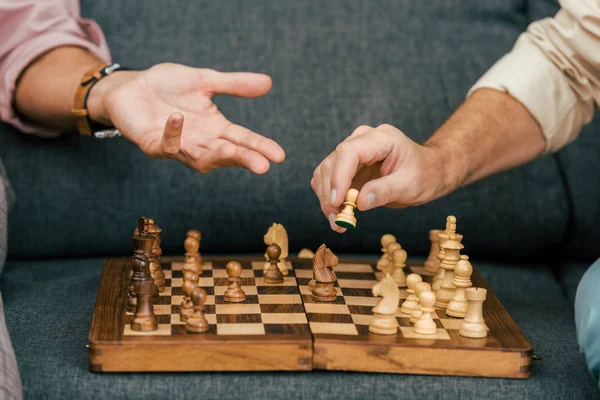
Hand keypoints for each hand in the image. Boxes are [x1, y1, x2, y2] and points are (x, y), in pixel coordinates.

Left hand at [88, 63, 284, 173]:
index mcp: (215, 127)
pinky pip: (166, 144)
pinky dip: (173, 133)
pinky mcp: (154, 145)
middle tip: (263, 166)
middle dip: (244, 159)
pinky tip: (178, 118)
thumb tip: (268, 82)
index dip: (260, 147)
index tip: (280, 156)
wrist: (131, 87)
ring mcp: (178, 146)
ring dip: (216, 155)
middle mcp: (200, 141)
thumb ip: (234, 84)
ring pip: (201, 158)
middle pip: (226, 154)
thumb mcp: (204, 80)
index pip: (243, 140)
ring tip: (233, 150)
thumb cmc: (167, 86)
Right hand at [311, 124, 457, 231]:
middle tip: (338, 221)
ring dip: (327, 199)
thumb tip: (360, 202)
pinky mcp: (347, 167)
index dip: (339, 176)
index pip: (349, 152)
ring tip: (339, 222)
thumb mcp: (411, 184)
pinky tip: (340, 215)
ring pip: (325, 172)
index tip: (337, 202)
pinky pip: (328, 180)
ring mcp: (352, 152)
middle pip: (332, 163)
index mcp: (381, 138)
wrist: (428, 171)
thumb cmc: (424, 173)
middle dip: (330, 194)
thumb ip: (385, 191)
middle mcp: (361, 140)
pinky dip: (329, 199)